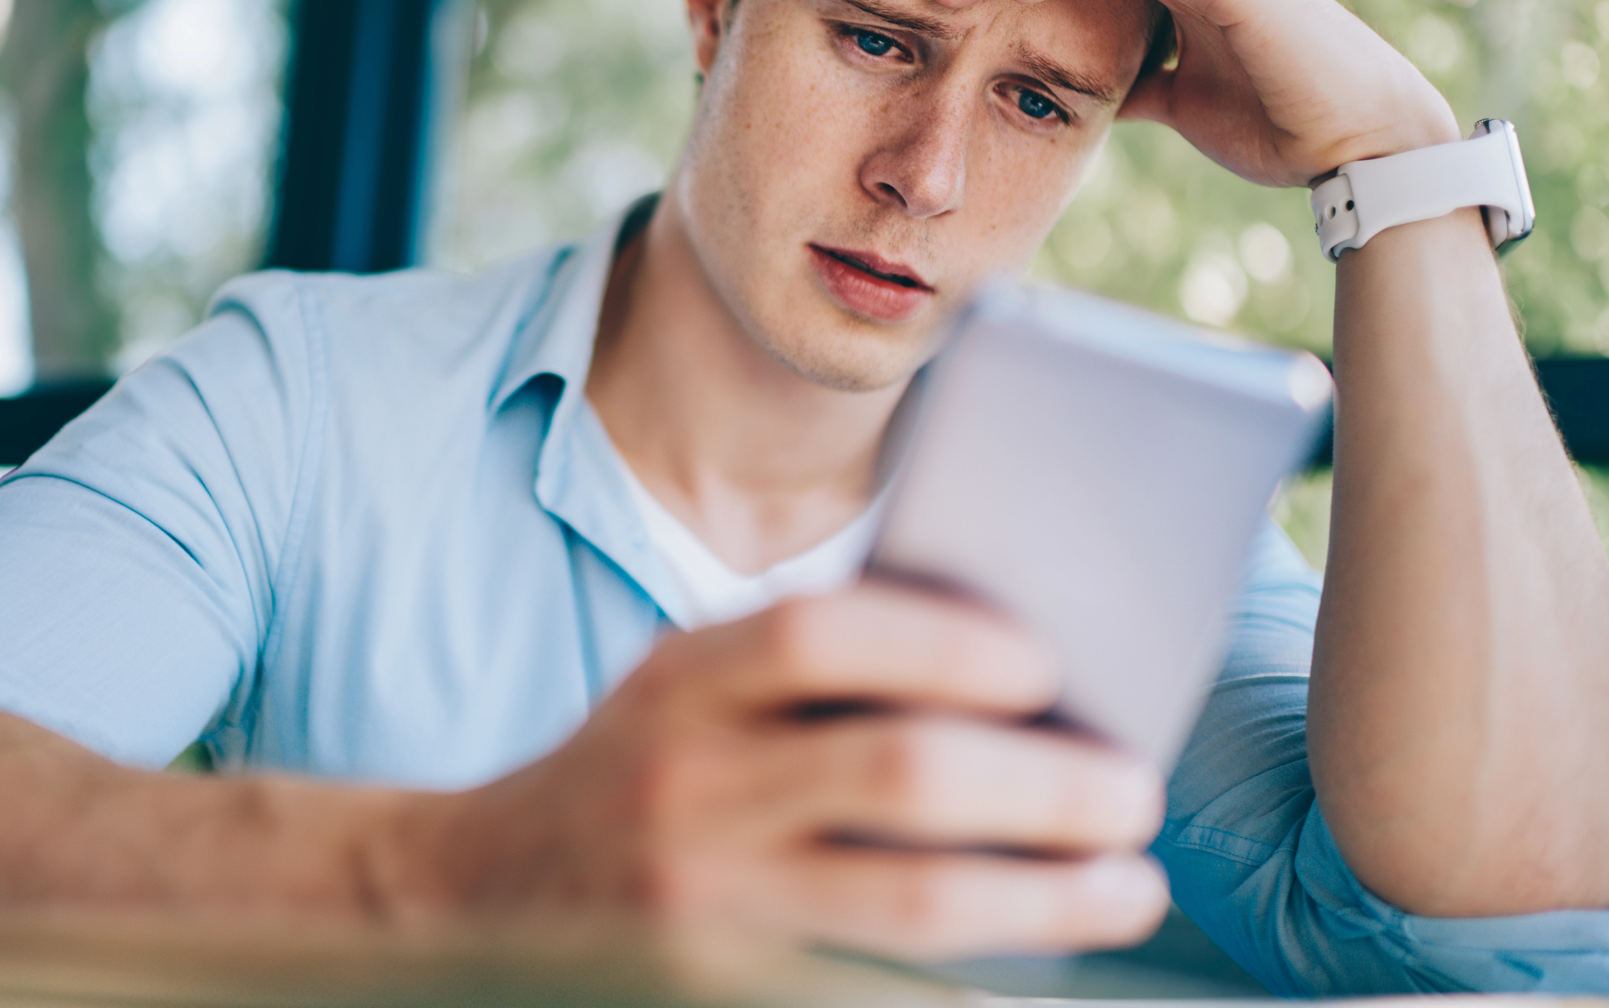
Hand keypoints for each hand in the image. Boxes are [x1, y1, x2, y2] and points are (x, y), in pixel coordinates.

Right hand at [410, 583, 1167, 959]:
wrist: (478, 896)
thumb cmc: (622, 771)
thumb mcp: (678, 686)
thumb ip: (800, 668)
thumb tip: (998, 666)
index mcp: (676, 685)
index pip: (819, 636)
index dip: (947, 642)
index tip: (1046, 668)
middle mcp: (683, 789)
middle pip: (896, 773)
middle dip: (1043, 785)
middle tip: (1129, 791)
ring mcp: (701, 906)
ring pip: (910, 904)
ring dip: (1045, 895)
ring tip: (1124, 883)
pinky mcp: (720, 991)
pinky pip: (876, 987)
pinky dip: (971, 975)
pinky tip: (1034, 957)